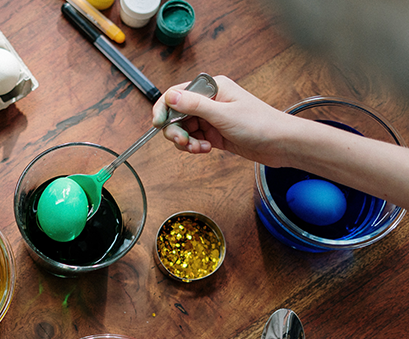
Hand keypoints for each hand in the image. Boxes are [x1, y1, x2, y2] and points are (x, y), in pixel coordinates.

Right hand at [151, 75, 298, 166]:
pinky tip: (205, 150)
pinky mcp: (214, 133)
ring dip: (186, 141)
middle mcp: (210, 101)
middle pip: (177, 114)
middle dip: (176, 130)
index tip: (158, 124)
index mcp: (212, 88)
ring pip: (184, 128)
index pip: (177, 94)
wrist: (280, 143)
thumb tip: (170, 96)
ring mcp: (212, 117)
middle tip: (183, 142)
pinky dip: (194, 146)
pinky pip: (194, 138)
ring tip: (198, 148)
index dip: (164, 109)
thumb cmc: (260, 124)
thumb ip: (194, 105)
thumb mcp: (223, 114)